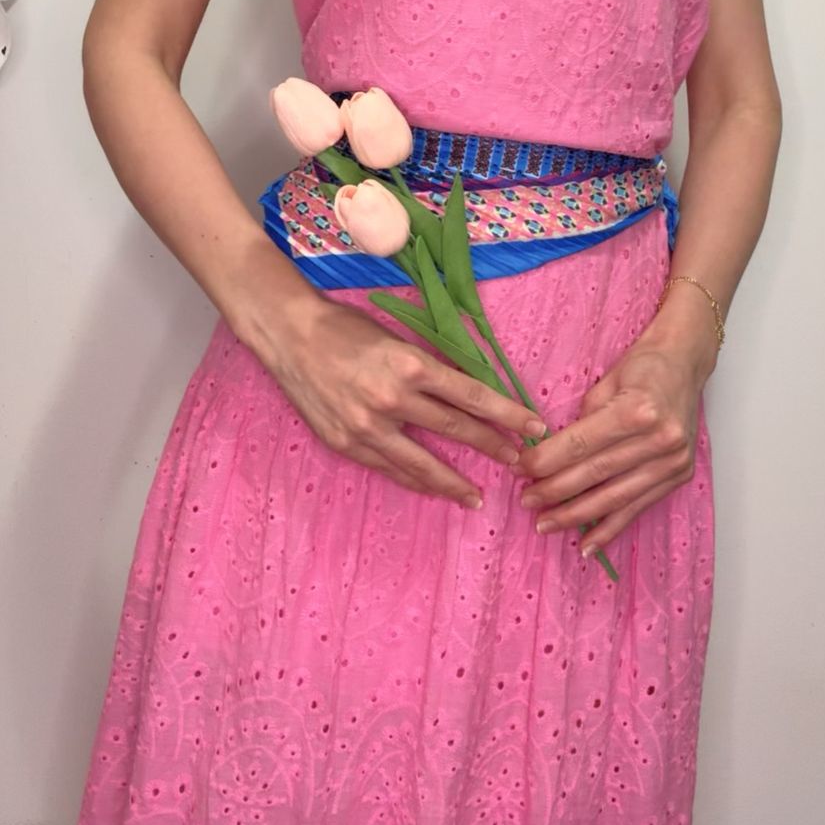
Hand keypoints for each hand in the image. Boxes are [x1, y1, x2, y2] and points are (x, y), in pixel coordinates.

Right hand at [269, 294, 543, 507]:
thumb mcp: (399, 339)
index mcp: (411, 364)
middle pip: (455, 430)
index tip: (533, 427)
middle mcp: (393, 398)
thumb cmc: (346, 329)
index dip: (507, 414)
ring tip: (478, 495)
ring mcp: (367, 426)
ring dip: (455, 482)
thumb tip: (470, 395)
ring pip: (423, 463)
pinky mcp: (346, 443)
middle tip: (519, 463)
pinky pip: (390, 469)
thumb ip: (430, 369)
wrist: (290, 336)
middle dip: (492, 448)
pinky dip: (416, 481)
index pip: (472, 396)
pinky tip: (434, 488)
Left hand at [516, 340, 701, 555]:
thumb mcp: (605, 384)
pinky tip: (588, 544)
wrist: (684, 363)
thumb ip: (582, 422)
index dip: (545, 461)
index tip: (520, 470)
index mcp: (637, 410)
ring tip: (546, 525)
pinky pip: (637, 508)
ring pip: (614, 498)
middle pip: (594, 474)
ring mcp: (672, 461)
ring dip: (576, 516)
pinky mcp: (678, 476)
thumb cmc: (642, 368)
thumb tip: (548, 456)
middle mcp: (658, 438)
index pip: (580, 445)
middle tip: (526, 501)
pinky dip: (610, 528)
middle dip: (554, 491)